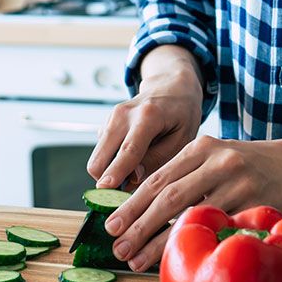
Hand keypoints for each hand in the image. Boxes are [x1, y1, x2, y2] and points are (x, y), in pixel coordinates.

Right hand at [86, 46, 203, 189]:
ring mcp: (111, 118)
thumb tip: (132, 180)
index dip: (116, 172)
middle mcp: (123, 114)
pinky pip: (102, 152)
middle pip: (101, 157)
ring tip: (135, 175)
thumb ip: (159, 159)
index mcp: (148, 116)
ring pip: (98, 158)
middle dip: (107, 180)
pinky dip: (112, 163)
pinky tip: (132, 160)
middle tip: (127, 194)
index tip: (105, 189)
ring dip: (110, 172)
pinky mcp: (105, 124)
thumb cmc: (181, 114)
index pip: (128, 150)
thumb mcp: (183, 139)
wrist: (170, 87)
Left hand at [103, 135, 281, 271]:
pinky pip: (220, 228)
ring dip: (159, 241)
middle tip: (117, 246)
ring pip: (190, 215)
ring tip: (136, 259)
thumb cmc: (250, 165)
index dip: (132, 204)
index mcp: (201, 147)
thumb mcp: (216, 155)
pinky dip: (197, 244)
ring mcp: (238, 182)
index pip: (157, 178)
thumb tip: (143, 208)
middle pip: (167, 196)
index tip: (111, 225)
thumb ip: (185, 173)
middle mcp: (217, 161)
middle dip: (138, 225)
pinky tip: (182, 258)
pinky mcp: (256, 203)